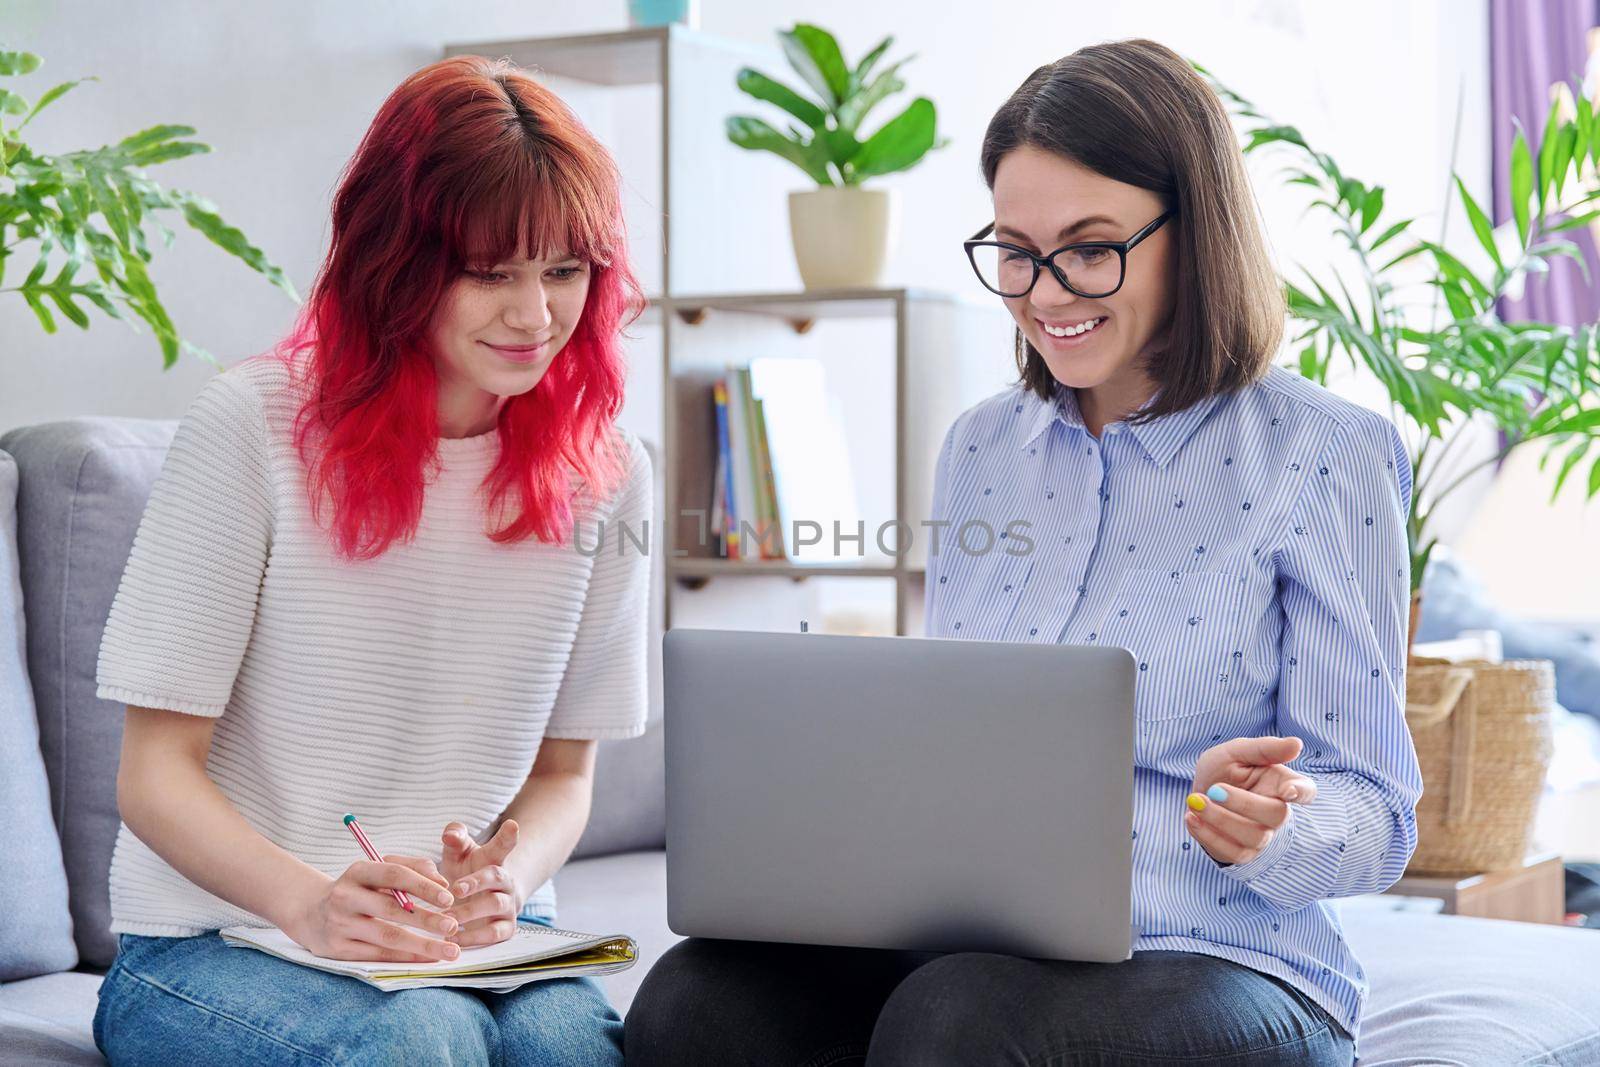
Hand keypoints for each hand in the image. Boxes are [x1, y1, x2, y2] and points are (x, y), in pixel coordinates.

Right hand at [284, 855, 459, 962]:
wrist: (310, 913)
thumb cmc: (359, 889)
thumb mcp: (378, 870)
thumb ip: (413, 868)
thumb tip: (442, 883)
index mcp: (358, 871)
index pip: (394, 874)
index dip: (423, 886)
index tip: (449, 897)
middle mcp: (345, 896)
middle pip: (392, 909)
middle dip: (426, 919)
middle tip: (454, 926)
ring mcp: (340, 924)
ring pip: (387, 937)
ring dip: (422, 945)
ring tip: (449, 950)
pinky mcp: (338, 949)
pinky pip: (378, 955)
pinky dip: (405, 958)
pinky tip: (427, 959)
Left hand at [439, 819, 526, 947]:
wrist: (479, 901)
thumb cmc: (465, 872)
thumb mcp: (458, 853)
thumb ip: (455, 839)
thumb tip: (450, 835)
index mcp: (495, 859)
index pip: (503, 844)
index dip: (508, 835)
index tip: (511, 825)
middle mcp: (506, 880)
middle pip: (497, 876)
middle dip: (476, 882)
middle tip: (455, 889)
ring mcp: (508, 904)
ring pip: (495, 905)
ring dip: (470, 912)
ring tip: (446, 917)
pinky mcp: (506, 928)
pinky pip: (494, 935)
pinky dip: (473, 938)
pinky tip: (452, 939)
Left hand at [1185, 735, 1317, 866]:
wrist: (1200, 795)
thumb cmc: (1224, 771)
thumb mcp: (1237, 752)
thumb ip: (1264, 749)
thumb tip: (1296, 744)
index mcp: (1282, 784)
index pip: (1306, 791)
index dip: (1301, 792)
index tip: (1288, 790)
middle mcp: (1277, 813)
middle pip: (1276, 815)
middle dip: (1243, 803)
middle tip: (1215, 789)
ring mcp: (1262, 836)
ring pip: (1253, 836)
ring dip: (1220, 818)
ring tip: (1196, 801)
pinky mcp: (1242, 853)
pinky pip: (1231, 852)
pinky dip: (1208, 835)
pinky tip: (1191, 817)